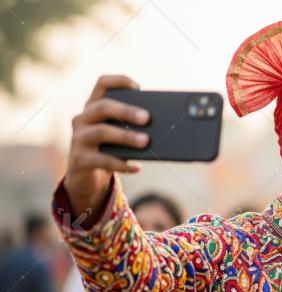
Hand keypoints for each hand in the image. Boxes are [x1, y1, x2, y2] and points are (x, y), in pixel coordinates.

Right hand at [65, 75, 149, 212]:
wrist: (86, 178)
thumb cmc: (109, 150)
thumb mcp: (118, 135)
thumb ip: (131, 126)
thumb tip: (161, 127)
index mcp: (94, 107)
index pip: (102, 84)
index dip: (119, 81)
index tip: (138, 87)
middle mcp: (82, 119)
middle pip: (103, 107)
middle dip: (126, 111)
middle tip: (147, 118)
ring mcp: (78, 139)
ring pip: (101, 132)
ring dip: (126, 136)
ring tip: (145, 141)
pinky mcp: (79, 160)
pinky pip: (102, 160)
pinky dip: (121, 164)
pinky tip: (136, 167)